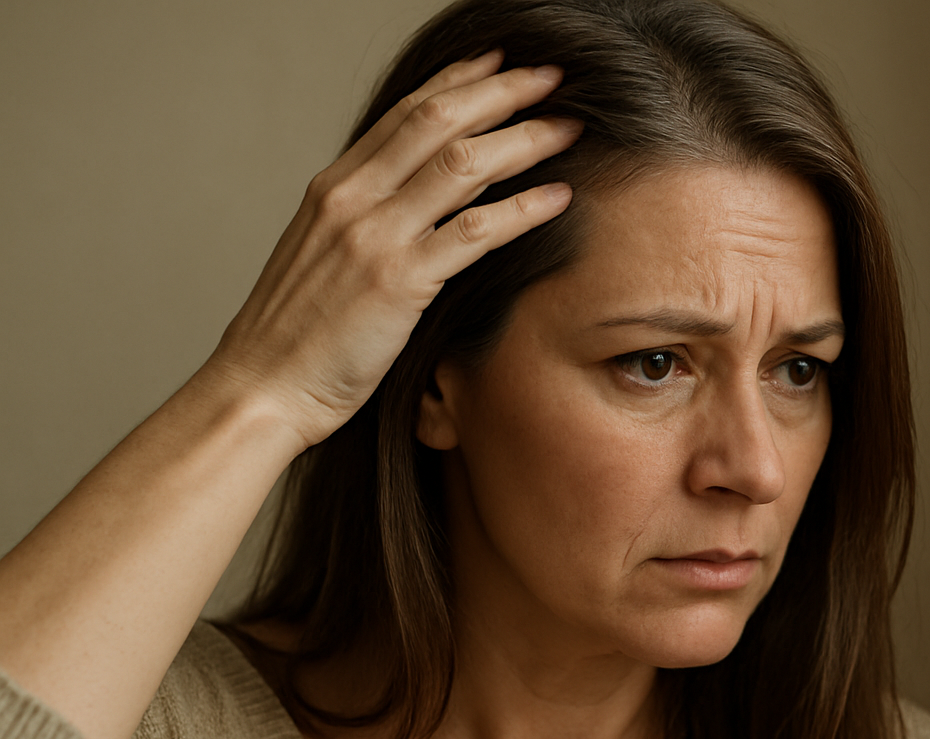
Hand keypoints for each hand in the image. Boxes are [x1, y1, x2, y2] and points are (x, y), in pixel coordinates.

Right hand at [203, 50, 581, 447]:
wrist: (263, 386)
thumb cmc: (297, 334)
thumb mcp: (325, 257)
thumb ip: (366, 220)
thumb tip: (414, 202)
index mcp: (334, 187)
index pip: (406, 113)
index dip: (460, 81)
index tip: (502, 62)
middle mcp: (352, 199)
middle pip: (439, 121)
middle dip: (503, 92)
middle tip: (553, 76)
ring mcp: (375, 237)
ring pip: (463, 165)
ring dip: (524, 139)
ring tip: (569, 127)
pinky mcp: (399, 282)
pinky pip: (474, 232)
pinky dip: (522, 210)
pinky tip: (558, 198)